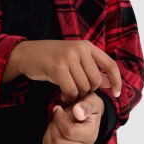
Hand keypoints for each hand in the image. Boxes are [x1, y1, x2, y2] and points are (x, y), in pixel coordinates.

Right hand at [3, 40, 120, 102]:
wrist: (25, 54)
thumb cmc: (50, 58)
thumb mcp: (73, 59)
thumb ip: (90, 69)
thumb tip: (108, 82)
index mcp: (86, 46)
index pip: (110, 64)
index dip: (117, 80)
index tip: (117, 93)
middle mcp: (79, 49)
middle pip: (95, 81)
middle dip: (87, 91)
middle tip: (76, 92)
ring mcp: (68, 57)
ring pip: (83, 87)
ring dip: (76, 95)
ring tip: (67, 93)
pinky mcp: (57, 68)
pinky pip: (71, 91)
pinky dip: (67, 97)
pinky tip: (62, 96)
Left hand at [42, 92, 104, 143]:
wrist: (89, 113)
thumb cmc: (89, 106)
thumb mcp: (91, 101)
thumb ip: (86, 105)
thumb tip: (77, 111)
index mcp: (90, 135)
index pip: (68, 132)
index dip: (59, 118)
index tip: (58, 108)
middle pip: (58, 141)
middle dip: (53, 125)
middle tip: (57, 115)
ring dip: (49, 132)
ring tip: (56, 121)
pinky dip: (47, 138)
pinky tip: (54, 128)